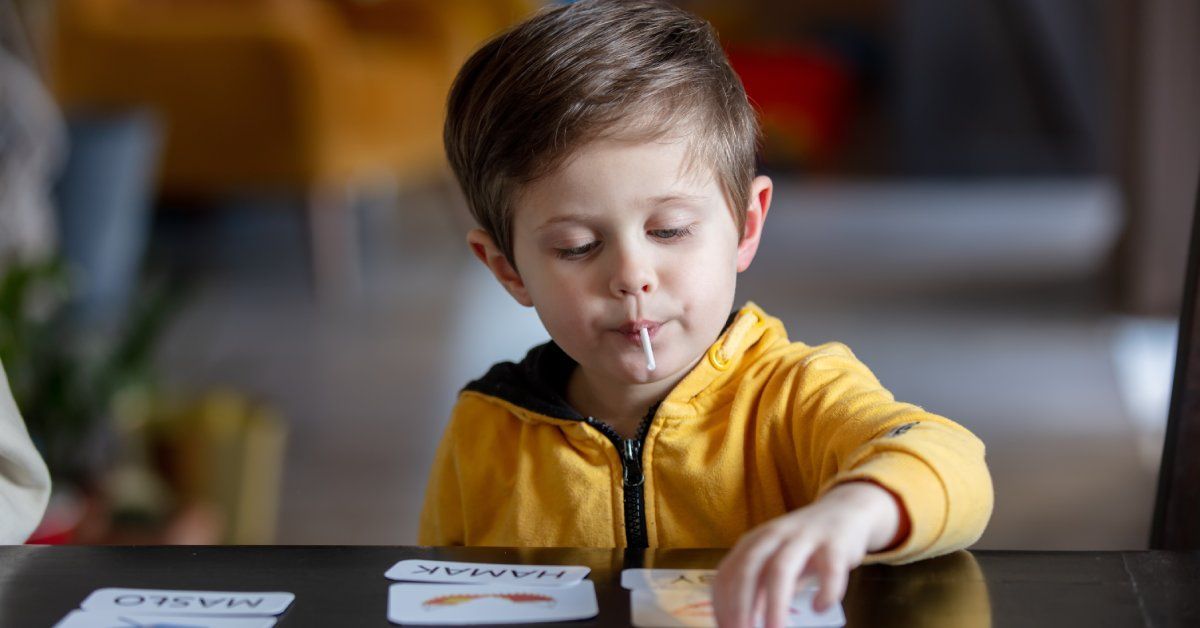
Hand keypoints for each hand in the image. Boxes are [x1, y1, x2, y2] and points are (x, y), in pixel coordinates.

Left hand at [712, 481, 906, 627]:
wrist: (846, 510)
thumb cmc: (804, 546)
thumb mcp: (776, 562)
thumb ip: (761, 588)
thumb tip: (744, 621)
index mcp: (754, 541)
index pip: (728, 572)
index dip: (723, 603)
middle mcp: (774, 535)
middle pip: (749, 568)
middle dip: (741, 604)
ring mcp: (804, 537)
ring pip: (782, 568)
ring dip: (775, 603)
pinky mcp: (835, 543)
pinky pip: (829, 569)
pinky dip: (824, 591)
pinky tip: (820, 607)